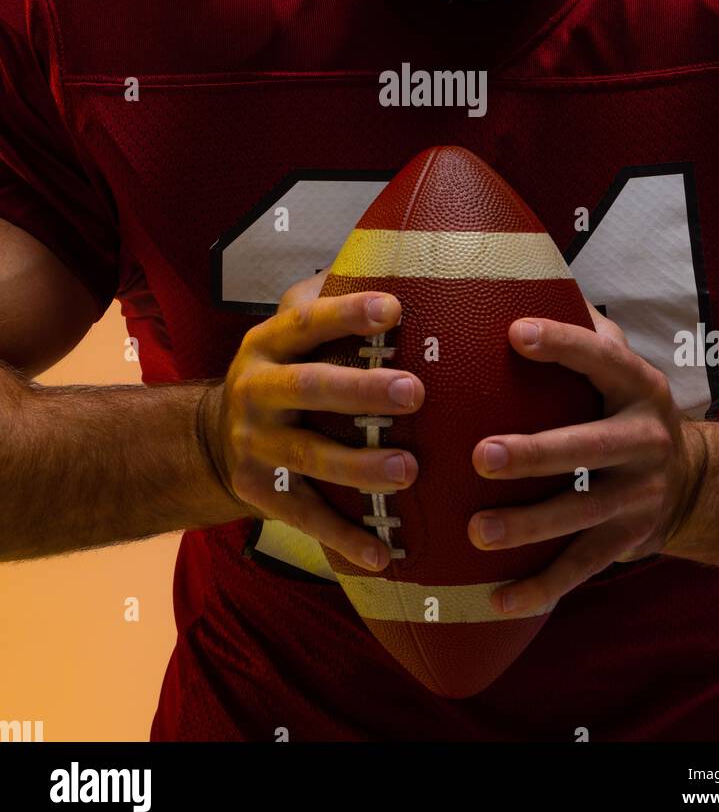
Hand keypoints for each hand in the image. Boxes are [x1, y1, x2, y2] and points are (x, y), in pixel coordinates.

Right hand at [200, 268, 422, 570]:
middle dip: (361, 390)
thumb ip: (329, 298)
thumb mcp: (290, 328)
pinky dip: (344, 538)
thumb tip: (399, 258)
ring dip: (360, 466)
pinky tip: (383, 553)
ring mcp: (257, 446)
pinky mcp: (260, 494)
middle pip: (310, 388)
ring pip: (310, 457)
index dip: (348, 313)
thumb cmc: (283, 370)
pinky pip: (306, 518)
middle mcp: (257, 391)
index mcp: (270, 343)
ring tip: (409, 471)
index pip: (309, 321)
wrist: (211, 438)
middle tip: (414, 391)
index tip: (394, 310)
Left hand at [468, 304, 703, 613]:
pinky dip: (538, 588)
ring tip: (475, 532)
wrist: (696, 482)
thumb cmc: (627, 408)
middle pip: (589, 447)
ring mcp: (637, 497)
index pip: (601, 358)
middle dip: (536, 453)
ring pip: (580, 515)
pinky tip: (493, 599)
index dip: (561, 344)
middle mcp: (644, 441)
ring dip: (527, 527)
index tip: (513, 332)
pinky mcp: (626, 544)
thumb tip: (522, 269)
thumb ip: (585, 328)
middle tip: (481, 455)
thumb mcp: (621, 364)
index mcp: (638, 388)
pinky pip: (579, 569)